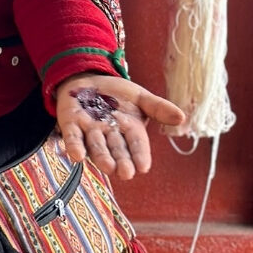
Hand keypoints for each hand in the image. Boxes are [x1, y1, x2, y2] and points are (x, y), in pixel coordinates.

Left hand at [55, 73, 183, 180]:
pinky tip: (77, 156)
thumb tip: (181, 117)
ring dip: (101, 157)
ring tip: (108, 168)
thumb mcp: (140, 97)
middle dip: (121, 161)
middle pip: (116, 150)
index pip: (136, 144)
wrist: (89, 79)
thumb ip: (158, 108)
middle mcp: (110, 134)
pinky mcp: (71, 124)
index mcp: (129, 129)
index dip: (139, 155)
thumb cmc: (116, 94)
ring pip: (96, 146)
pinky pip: (72, 137)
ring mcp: (90, 130)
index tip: (143, 167)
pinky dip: (74, 146)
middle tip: (126, 173)